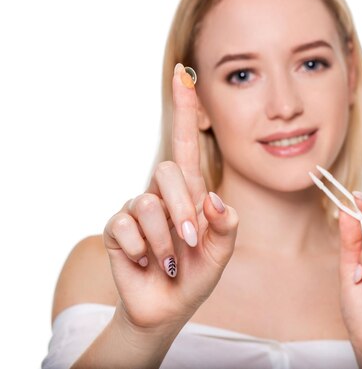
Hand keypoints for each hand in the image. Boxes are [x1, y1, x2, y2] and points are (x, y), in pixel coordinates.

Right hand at [103, 63, 237, 331]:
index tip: (184, 74)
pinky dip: (141, 248)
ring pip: (147, 202)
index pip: (187, 141)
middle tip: (190, 241)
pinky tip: (146, 261)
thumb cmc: (197, 274)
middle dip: (182, 208)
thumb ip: (226, 226)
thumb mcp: (221, 252)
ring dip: (165, 238)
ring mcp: (137, 209)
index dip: (186, 108)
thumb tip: (214, 200)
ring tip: (170, 260)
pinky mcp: (116, 228)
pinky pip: (124, 225)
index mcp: (191, 191)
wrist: (168, 307)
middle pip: (168, 171)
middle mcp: (163, 193)